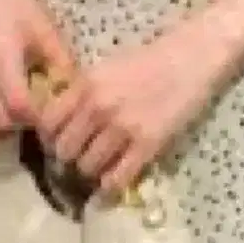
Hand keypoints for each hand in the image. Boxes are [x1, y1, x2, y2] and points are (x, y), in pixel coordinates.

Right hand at [0, 0, 73, 144]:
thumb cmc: (14, 2)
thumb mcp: (44, 27)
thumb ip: (60, 61)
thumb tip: (76, 92)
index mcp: (1, 54)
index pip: (18, 105)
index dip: (39, 119)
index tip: (57, 119)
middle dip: (24, 128)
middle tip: (45, 123)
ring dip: (5, 130)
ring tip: (26, 123)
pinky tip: (5, 120)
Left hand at [37, 20, 232, 192]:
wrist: (194, 56)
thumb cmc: (152, 57)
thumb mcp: (108, 67)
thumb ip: (84, 92)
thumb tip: (64, 122)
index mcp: (87, 83)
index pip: (48, 123)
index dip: (51, 136)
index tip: (61, 140)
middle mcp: (99, 106)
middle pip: (64, 150)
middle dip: (71, 157)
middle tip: (83, 155)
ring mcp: (123, 127)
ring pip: (87, 167)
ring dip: (92, 170)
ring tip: (103, 166)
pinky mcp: (148, 144)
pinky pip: (116, 179)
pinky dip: (111, 186)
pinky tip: (114, 182)